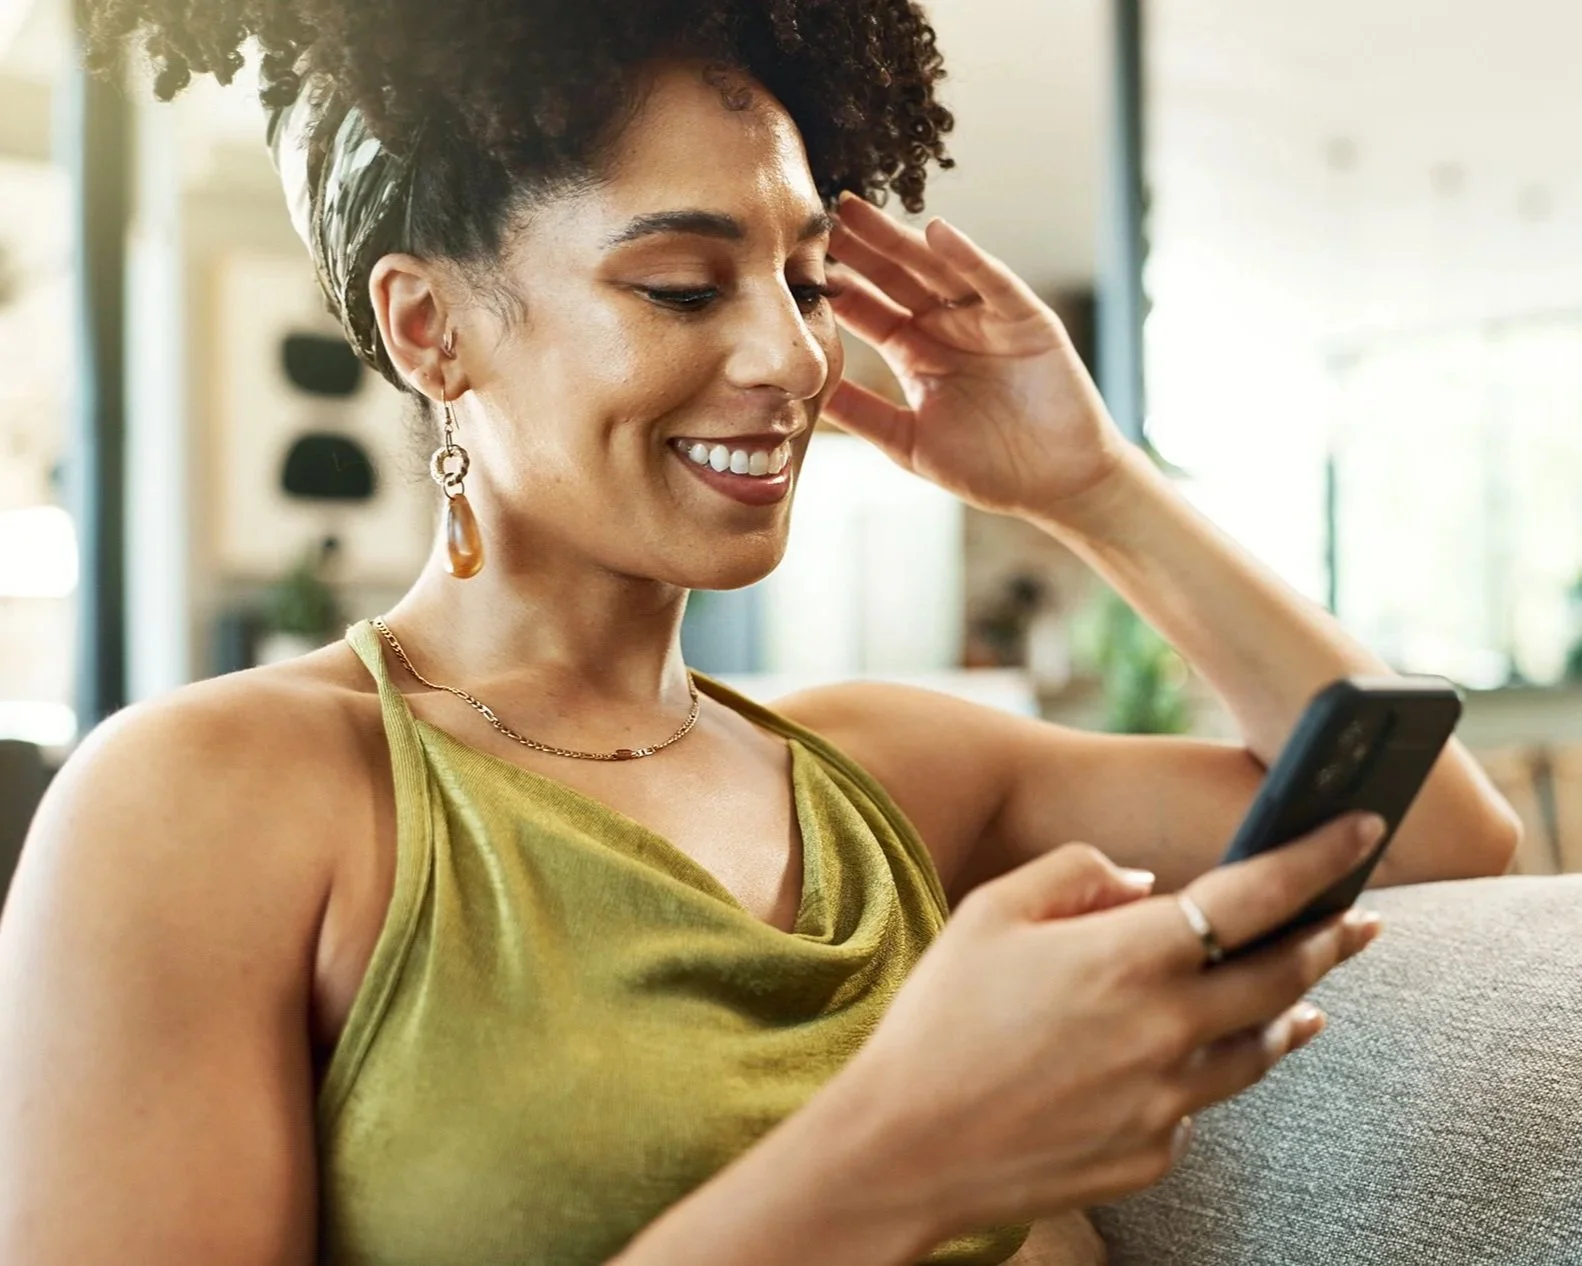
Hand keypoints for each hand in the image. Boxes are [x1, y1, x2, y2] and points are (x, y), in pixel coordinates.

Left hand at [825, 193, 1128, 517]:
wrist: (1057, 486)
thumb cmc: (989, 469)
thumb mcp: (910, 443)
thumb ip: (864, 414)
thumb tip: (807, 394)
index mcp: (917, 354)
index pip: (869, 310)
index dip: (837, 287)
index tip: (795, 263)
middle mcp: (948, 327)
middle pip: (895, 278)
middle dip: (860, 248)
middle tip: (820, 215)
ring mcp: (987, 319)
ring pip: (936, 269)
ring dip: (900, 241)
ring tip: (860, 213)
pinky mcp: (1026, 320)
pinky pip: (993, 282)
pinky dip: (967, 257)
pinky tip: (937, 234)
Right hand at [841, 813, 1384, 1241]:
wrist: (904, 1147)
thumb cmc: (939, 1018)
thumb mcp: (990, 912)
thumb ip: (1076, 873)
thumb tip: (1144, 882)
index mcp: (1128, 957)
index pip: (1255, 895)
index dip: (1317, 857)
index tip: (1362, 829)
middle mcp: (1165, 1030)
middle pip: (1284, 975)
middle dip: (1333, 939)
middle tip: (1361, 920)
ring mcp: (1167, 1102)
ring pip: (1260, 1050)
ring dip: (1292, 1012)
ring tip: (1308, 994)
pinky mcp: (1153, 1155)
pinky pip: (1198, 1105)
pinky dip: (1204, 1072)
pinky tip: (1190, 1060)